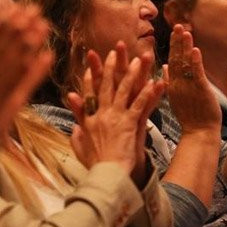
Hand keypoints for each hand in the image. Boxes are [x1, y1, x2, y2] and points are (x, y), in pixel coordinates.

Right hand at [0, 4, 51, 155]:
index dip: (2, 25)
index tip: (13, 9)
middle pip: (7, 50)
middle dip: (22, 28)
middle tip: (35, 9)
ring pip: (19, 64)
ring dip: (33, 44)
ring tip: (45, 24)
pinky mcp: (9, 105)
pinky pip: (26, 85)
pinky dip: (38, 70)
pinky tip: (48, 55)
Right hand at [67, 52, 163, 176]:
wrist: (107, 174)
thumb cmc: (95, 164)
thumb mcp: (80, 146)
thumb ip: (75, 131)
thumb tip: (73, 125)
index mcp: (89, 120)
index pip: (88, 95)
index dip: (89, 80)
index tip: (90, 67)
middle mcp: (101, 114)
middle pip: (106, 86)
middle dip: (110, 67)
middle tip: (115, 52)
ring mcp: (116, 117)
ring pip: (124, 90)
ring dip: (131, 73)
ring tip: (138, 59)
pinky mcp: (130, 123)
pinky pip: (139, 104)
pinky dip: (147, 93)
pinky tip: (154, 82)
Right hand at [163, 25, 220, 135]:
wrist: (199, 134)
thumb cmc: (189, 118)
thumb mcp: (175, 97)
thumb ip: (168, 81)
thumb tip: (163, 66)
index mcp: (172, 85)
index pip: (171, 61)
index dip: (173, 45)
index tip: (174, 31)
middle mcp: (178, 84)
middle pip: (176, 59)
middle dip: (177, 41)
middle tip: (178, 25)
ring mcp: (187, 87)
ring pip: (185, 64)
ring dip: (185, 47)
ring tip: (185, 31)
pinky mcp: (200, 91)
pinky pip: (197, 74)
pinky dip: (196, 62)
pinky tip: (196, 49)